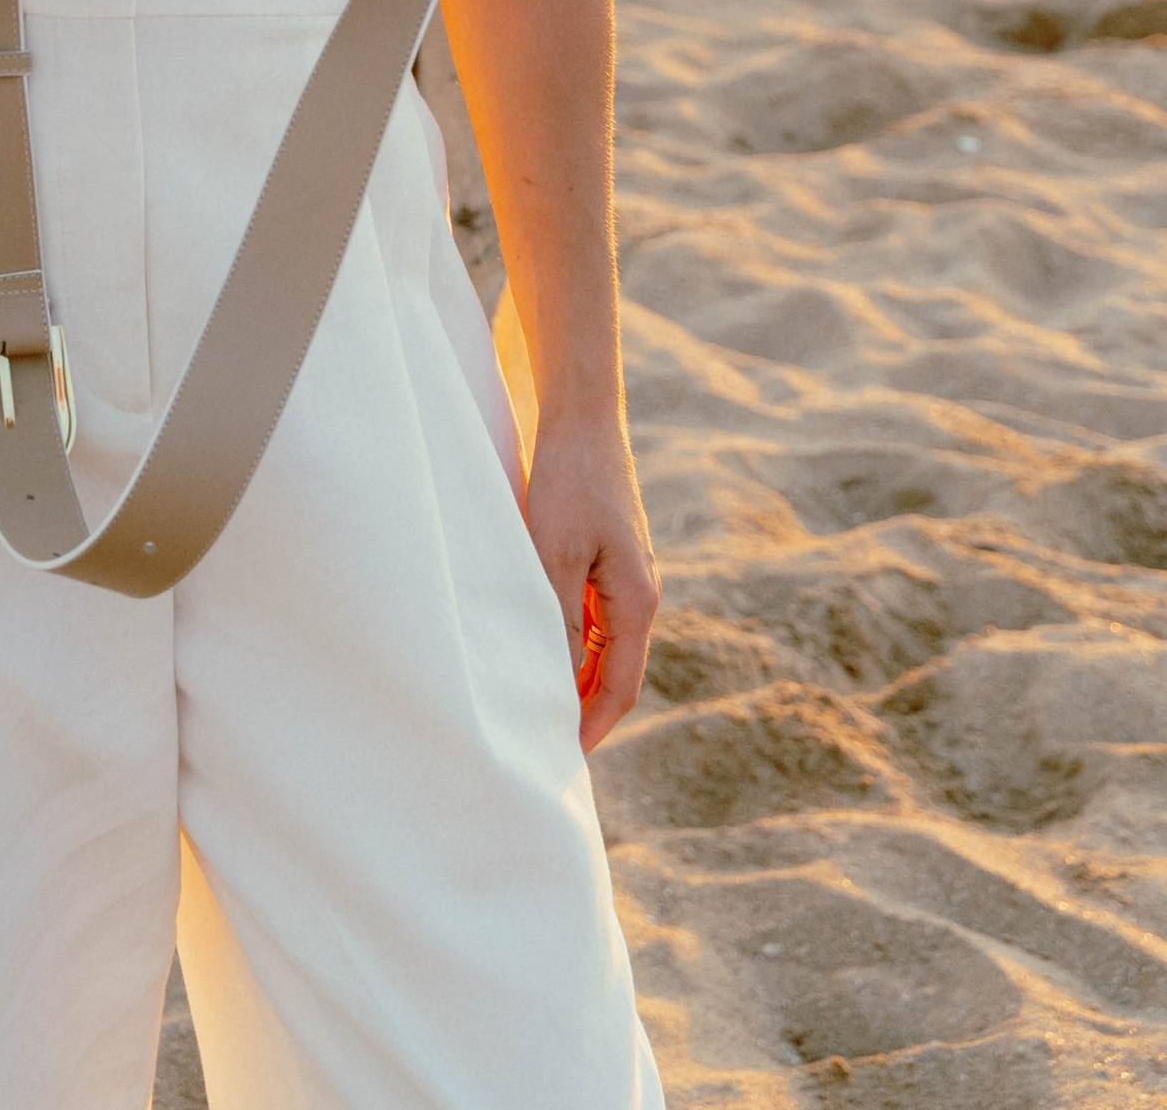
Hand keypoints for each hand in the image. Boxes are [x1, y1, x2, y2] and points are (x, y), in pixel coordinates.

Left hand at [522, 410, 657, 749]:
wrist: (581, 417)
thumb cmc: (570, 481)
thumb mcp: (557, 553)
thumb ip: (562, 617)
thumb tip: (563, 678)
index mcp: (637, 601)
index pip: (621, 687)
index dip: (592, 725)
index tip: (563, 755)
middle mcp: (638, 595)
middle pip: (615, 672)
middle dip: (584, 709)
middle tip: (542, 740)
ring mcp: (623, 576)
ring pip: (601, 646)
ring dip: (574, 676)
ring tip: (534, 704)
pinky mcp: (604, 558)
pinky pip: (590, 617)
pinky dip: (570, 642)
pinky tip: (536, 647)